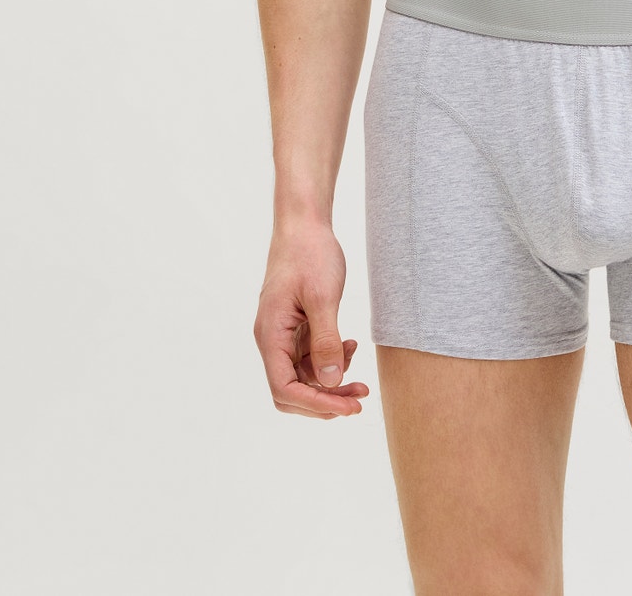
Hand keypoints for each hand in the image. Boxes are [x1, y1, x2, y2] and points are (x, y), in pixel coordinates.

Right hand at [253, 221, 369, 417]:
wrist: (305, 224)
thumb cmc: (310, 254)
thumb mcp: (323, 297)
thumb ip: (325, 341)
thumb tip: (329, 382)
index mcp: (270, 335)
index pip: (284, 388)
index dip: (316, 404)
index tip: (348, 407)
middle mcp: (272, 340)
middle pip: (292, 389)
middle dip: (325, 399)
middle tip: (359, 400)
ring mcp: (284, 335)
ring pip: (304, 376)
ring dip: (332, 381)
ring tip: (360, 376)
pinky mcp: (297, 327)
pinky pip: (311, 357)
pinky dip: (331, 358)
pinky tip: (350, 345)